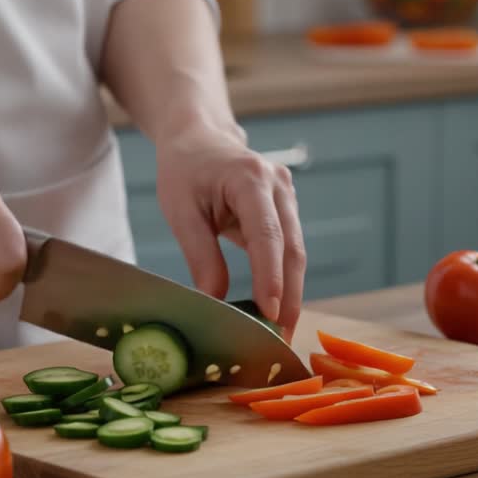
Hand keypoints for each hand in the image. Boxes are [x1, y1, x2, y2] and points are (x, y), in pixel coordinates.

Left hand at [155, 127, 306, 339]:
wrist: (198, 138)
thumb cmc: (185, 171)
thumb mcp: (181, 212)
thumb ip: (201, 256)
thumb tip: (215, 302)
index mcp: (250, 179)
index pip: (266, 235)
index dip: (270, 277)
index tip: (270, 314)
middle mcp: (278, 185)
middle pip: (291, 248)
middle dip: (289, 296)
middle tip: (281, 339)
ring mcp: (287, 195)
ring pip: (296, 251)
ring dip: (290, 292)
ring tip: (280, 332)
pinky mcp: (287, 208)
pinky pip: (289, 247)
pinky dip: (284, 278)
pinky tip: (276, 307)